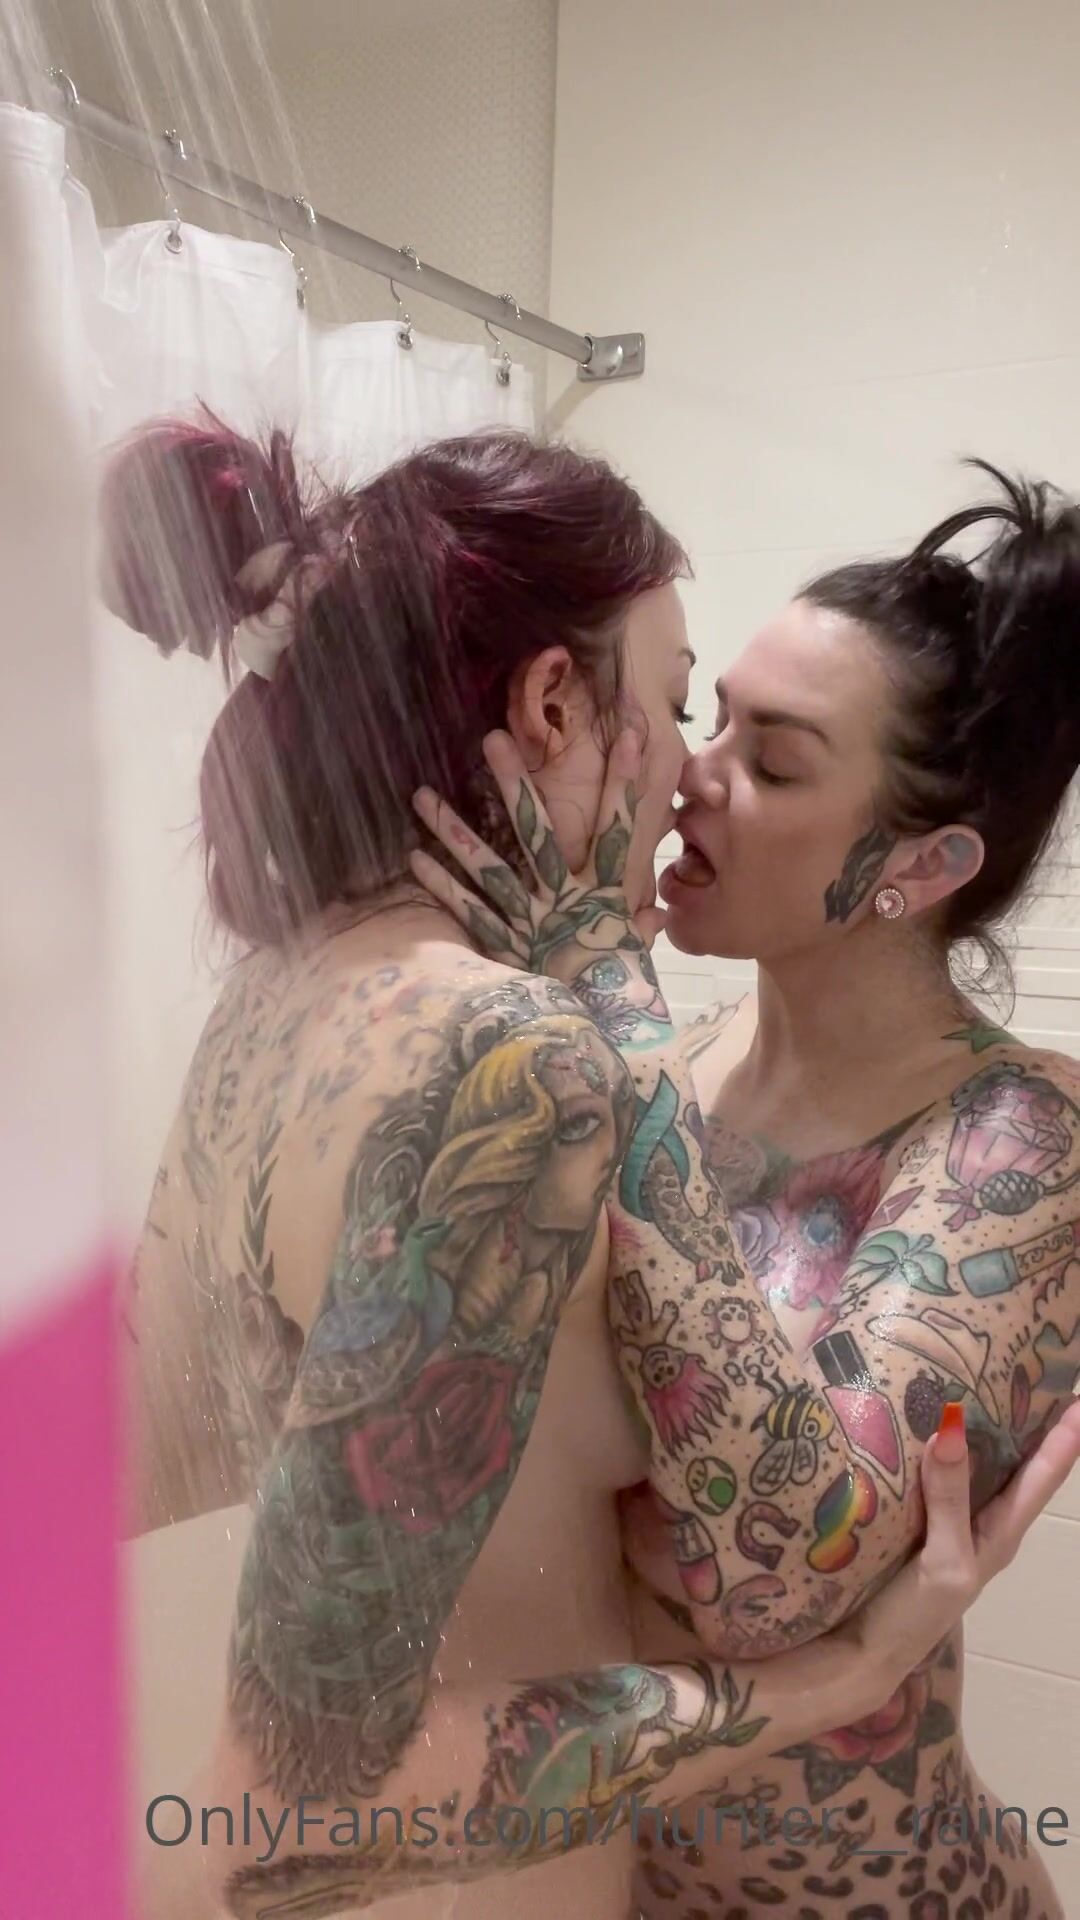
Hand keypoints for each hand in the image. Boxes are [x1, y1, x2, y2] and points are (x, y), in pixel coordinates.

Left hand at [412, 733, 669, 1041]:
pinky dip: (443, 887)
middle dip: (516, 785)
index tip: (631, 732)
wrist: (604, 1046)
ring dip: (455, 831)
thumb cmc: (624, 1002)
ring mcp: (532, 923)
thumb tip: (656, 914)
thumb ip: (640, 931)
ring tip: (421, 796)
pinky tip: (414, 859)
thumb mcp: (635, 961)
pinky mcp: (506, 949)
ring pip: (491, 868)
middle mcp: (566, 902)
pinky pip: (470, 913)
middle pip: (539, 833)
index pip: (619, 830)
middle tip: (490, 740)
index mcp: (607, 898)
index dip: (625, 782)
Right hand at [804, 1400, 1079, 1721]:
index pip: (1044, 1475)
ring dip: (982, 1425)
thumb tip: (951, 1427)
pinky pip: (935, 1469)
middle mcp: (981, 1520)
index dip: (1066, 1436)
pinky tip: (922, 1418)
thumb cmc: (915, 1614)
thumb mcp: (944, 1561)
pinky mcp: (913, 1517)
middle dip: (1028, 1418)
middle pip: (1016, 1461)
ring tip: (982, 1377)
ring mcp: (948, 1519)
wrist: (864, 1653)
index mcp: (1001, 1531)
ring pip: (976, 1462)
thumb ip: (950, 1499)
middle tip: (1026, 1368)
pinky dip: (937, 1441)